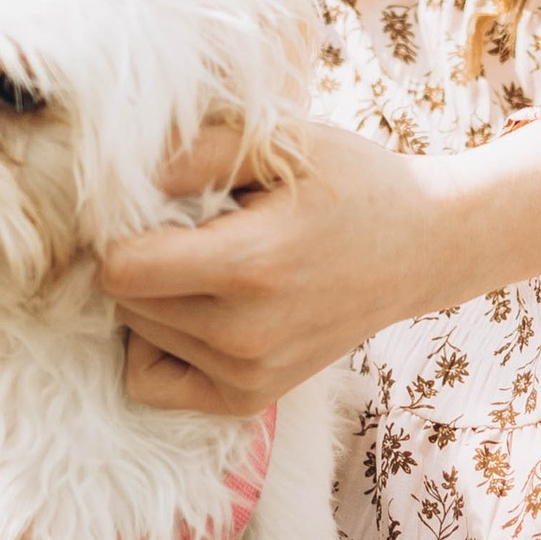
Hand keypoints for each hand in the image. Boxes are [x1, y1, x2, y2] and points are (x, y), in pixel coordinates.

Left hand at [99, 114, 540, 415]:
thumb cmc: (352, 184)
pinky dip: (155, 346)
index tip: (152, 207)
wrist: (421, 248)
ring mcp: (247, 375)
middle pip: (125, 300)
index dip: (119, 232)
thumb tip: (131, 177)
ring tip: (210, 264)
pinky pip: (151, 383)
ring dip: (153, 298)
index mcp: (250, 265)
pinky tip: (193, 310)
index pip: (119, 270)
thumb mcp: (286, 141)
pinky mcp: (249, 398)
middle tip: (192, 229)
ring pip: (137, 334)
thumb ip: (203, 150)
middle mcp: (244, 334)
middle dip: (140, 260)